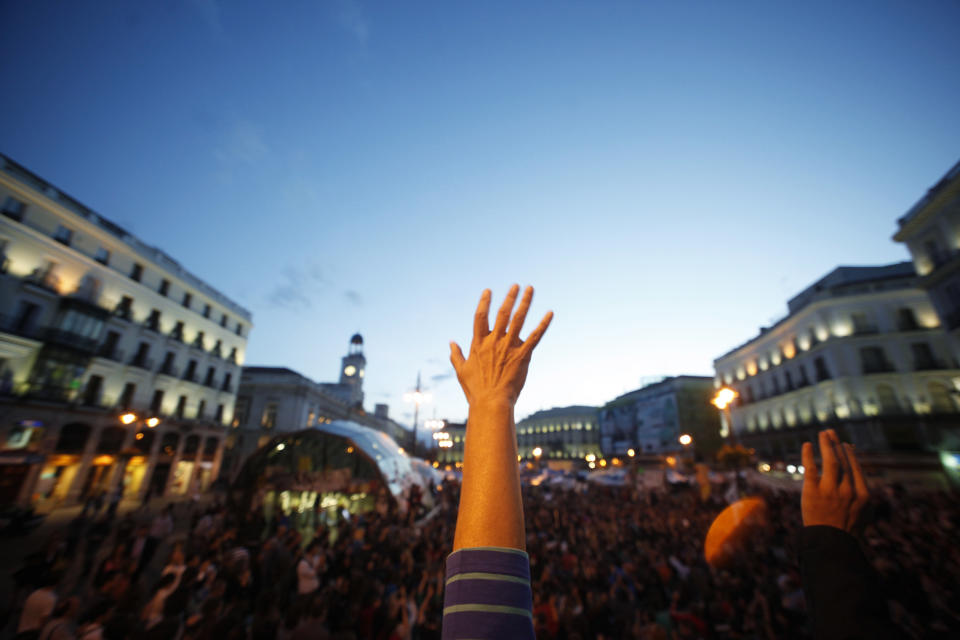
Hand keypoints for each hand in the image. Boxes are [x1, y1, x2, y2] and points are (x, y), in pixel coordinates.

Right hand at [450, 285, 552, 406]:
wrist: (491, 403)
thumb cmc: (475, 390)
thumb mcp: (461, 371)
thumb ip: (456, 355)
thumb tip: (451, 342)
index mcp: (478, 344)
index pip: (480, 317)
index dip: (484, 302)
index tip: (488, 291)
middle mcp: (494, 342)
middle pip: (502, 313)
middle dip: (509, 297)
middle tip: (516, 285)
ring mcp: (509, 347)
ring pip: (518, 319)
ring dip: (525, 302)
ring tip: (530, 289)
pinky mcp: (523, 355)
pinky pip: (535, 336)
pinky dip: (543, 324)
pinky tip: (549, 313)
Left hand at [801, 429, 868, 530]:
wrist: (831, 544)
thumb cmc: (848, 529)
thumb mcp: (865, 513)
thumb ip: (864, 495)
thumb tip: (862, 479)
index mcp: (863, 494)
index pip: (855, 467)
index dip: (849, 454)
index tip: (844, 444)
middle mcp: (848, 490)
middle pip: (843, 460)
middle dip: (837, 444)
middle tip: (830, 432)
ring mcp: (830, 490)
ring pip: (830, 461)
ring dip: (827, 444)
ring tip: (823, 434)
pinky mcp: (813, 491)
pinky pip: (811, 468)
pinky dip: (809, 455)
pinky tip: (808, 445)